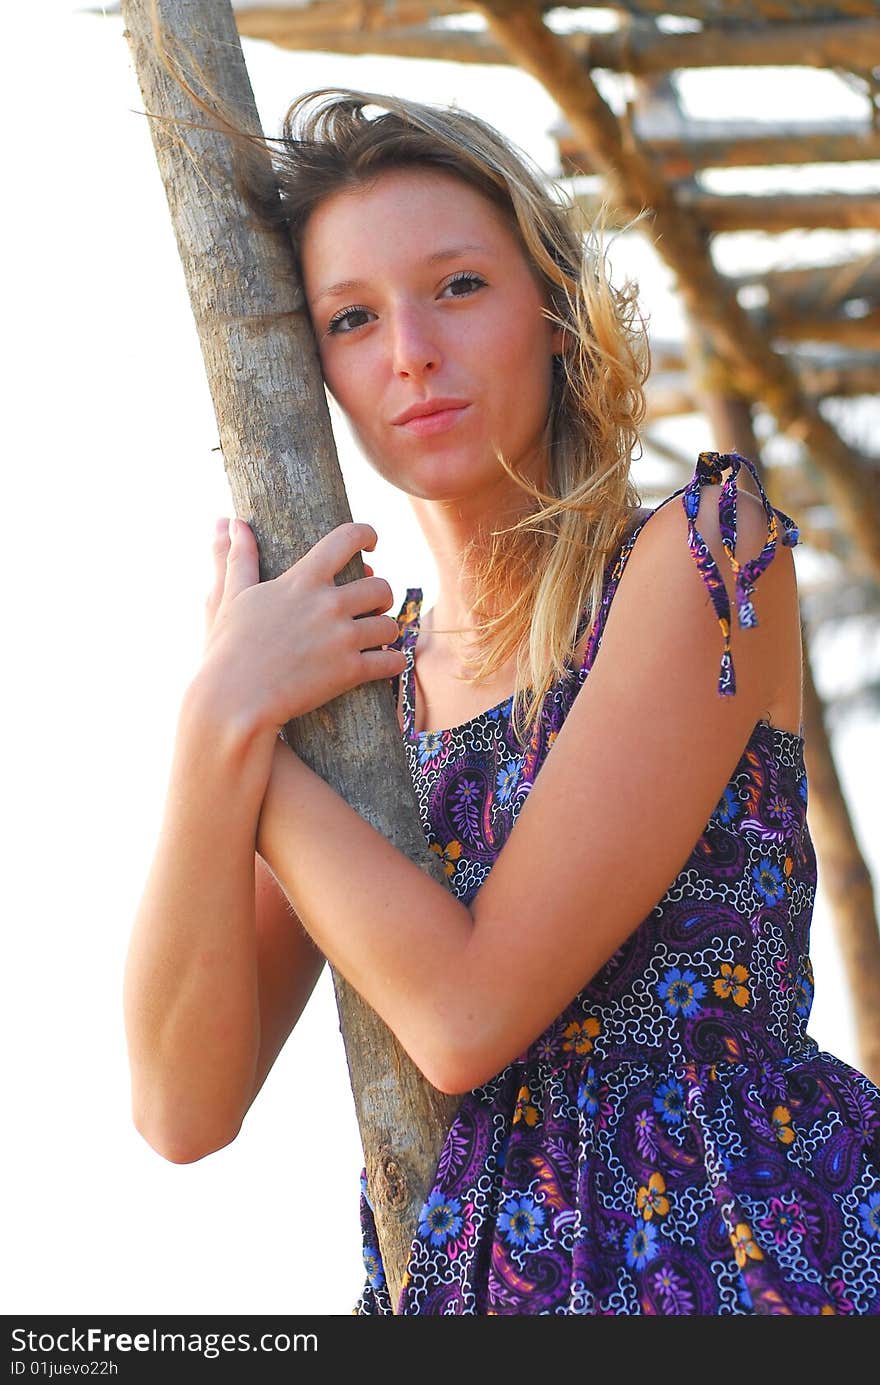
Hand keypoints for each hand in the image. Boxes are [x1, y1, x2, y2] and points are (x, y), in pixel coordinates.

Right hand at [199, 515, 406, 733]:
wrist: (234, 700)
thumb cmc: (228, 649)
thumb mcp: (232, 597)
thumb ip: (237, 557)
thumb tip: (230, 522)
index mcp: (302, 581)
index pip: (346, 539)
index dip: (366, 534)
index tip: (371, 541)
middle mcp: (328, 605)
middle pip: (380, 587)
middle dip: (381, 595)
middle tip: (372, 604)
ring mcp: (342, 639)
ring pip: (389, 624)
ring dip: (386, 630)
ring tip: (376, 637)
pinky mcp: (350, 672)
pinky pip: (391, 661)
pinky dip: (393, 662)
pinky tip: (387, 664)